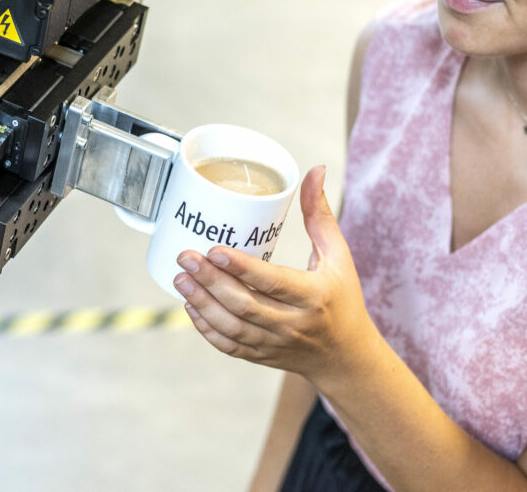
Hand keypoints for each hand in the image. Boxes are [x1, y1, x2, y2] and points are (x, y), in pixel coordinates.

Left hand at [174, 166, 379, 384]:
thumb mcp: (338, 256)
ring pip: (233, 328)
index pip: (272, 282)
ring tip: (180, 279)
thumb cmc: (343, 299)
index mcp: (314, 296)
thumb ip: (320, 215)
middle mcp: (294, 323)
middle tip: (184, 257)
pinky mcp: (263, 356)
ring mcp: (276, 344)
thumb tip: (314, 170)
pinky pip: (230, 346)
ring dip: (202, 304)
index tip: (214, 249)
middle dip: (210, 282)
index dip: (241, 267)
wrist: (346, 356)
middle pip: (245, 305)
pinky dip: (207, 329)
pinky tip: (191, 306)